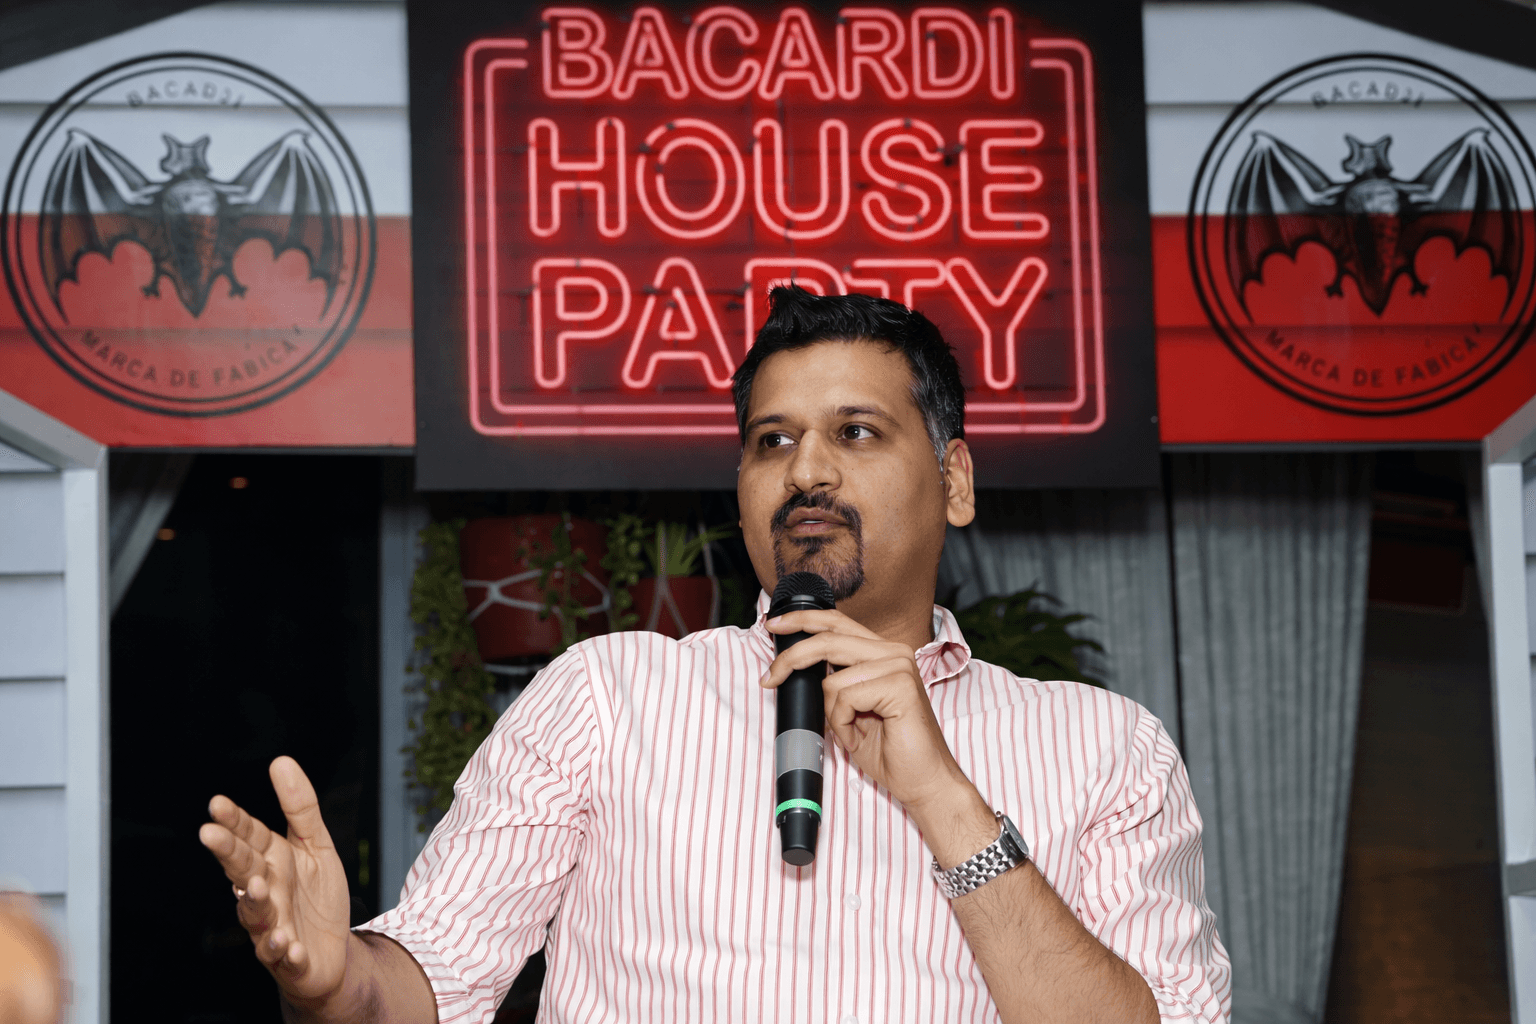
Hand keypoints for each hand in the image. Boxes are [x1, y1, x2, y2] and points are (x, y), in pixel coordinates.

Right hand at [198, 757, 352, 1008]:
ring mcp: (271, 927)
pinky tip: (287, 943)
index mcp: (270, 862)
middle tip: (211, 834)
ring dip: (252, 902)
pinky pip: (281, 956)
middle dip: (227, 854)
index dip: (234, 821)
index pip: (248, 837)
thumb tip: (281, 761)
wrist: (332, 952)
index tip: (217, 803)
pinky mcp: (288, 960)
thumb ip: (300, 807)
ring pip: (255, 915)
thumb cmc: (316, 898)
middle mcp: (264, 893)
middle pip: (242, 870)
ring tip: (254, 886)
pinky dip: (282, 951)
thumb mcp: (316, 845)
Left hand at [760, 609, 978, 816]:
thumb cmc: (890, 750)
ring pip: (833, 680)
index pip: (836, 622)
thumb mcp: (850, 710)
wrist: (923, 781)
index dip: (802, 620)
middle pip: (828, 638)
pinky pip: (846, 698)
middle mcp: (893, 652)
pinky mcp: (901, 685)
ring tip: (850, 733)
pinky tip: (858, 737)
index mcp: (882, 653)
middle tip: (770, 678)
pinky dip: (842, 725)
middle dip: (791, 659)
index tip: (773, 625)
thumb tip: (796, 667)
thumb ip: (832, 682)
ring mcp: (899, 666)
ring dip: (832, 715)